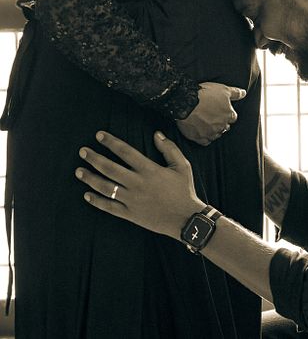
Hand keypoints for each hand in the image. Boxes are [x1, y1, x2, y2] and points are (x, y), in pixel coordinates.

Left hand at [76, 131, 202, 237]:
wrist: (185, 218)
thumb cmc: (184, 190)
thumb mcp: (182, 166)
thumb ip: (169, 148)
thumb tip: (156, 134)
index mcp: (149, 170)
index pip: (126, 152)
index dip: (111, 142)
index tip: (99, 135)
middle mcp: (138, 184)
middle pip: (110, 169)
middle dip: (94, 159)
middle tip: (82, 151)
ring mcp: (132, 200)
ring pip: (106, 187)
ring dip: (91, 178)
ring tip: (79, 171)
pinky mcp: (130, 214)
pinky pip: (110, 207)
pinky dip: (97, 201)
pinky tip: (87, 195)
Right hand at [176, 81, 244, 145]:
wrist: (185, 102)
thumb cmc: (204, 94)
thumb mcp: (223, 89)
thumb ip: (235, 93)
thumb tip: (244, 93)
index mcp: (228, 114)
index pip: (233, 117)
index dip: (227, 112)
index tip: (221, 109)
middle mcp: (221, 125)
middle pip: (225, 126)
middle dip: (221, 122)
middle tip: (212, 115)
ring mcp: (210, 133)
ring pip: (216, 134)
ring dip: (213, 129)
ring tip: (206, 122)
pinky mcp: (200, 138)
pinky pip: (206, 141)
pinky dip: (205, 137)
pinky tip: (201, 131)